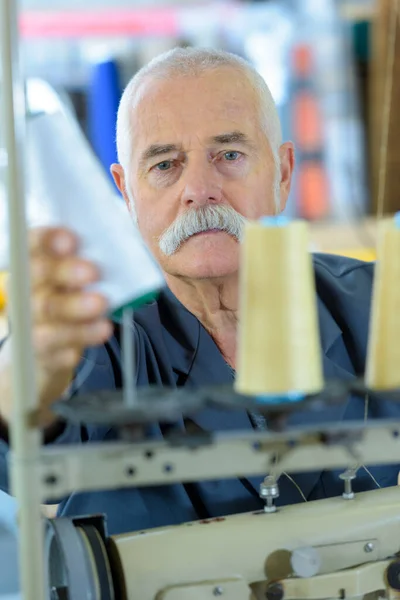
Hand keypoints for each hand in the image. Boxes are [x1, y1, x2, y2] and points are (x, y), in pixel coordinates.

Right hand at [28, 227, 112, 423]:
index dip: (47, 239)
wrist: (47, 353)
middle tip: (93, 272)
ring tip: (102, 304)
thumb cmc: (67, 305)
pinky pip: (58, 345)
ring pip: (47, 311)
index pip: (32, 245)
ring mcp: (31, 323)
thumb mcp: (72, 282)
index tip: (70, 240)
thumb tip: (118, 249)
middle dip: (65, 271)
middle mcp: (25, 291)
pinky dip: (82, 335)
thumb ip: (86, 263)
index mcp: (32, 267)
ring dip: (75, 306)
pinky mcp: (43, 353)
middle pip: (36, 276)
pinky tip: (101, 329)